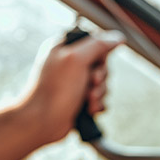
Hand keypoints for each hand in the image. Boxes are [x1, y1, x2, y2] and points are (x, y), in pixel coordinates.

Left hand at [16, 32, 123, 146]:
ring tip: (88, 99)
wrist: (41, 121)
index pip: (94, 41)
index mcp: (64, 47)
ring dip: (99, 92)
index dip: (100, 54)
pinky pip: (99, 99)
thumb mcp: (76, 59)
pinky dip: (97, 104)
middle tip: (91, 83)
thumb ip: (98, 45)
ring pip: (101, 83)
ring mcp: (74, 82)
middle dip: (100, 76)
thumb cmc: (53, 89)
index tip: (96, 62)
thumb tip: (117, 37)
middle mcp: (69, 63)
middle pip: (101, 63)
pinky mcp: (78, 100)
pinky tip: (89, 109)